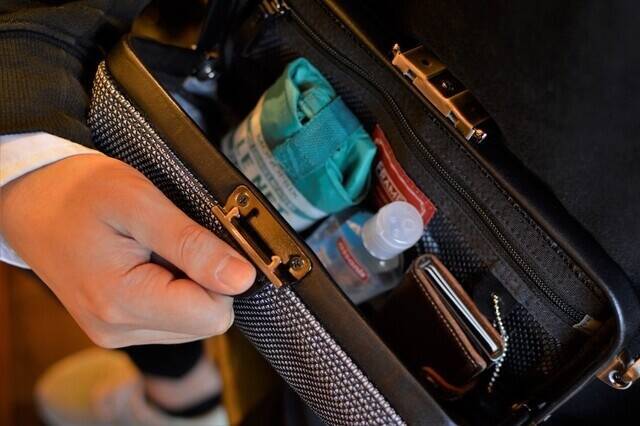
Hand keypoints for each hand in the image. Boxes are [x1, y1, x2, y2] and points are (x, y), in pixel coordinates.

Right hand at [0, 155, 255, 346]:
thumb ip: (193, 246)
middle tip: (173, 241)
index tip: (203, 243)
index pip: (214, 315)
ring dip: (188, 284)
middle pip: (205, 321)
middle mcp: (118, 329)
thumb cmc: (79, 193)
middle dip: (204, 279)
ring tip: (156, 249)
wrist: (31, 199)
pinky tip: (148, 262)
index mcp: (122, 302)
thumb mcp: (140, 203)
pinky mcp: (116, 327)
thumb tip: (242, 279)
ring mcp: (115, 332)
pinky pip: (170, 319)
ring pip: (191, 321)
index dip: (222, 276)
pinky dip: (172, 289)